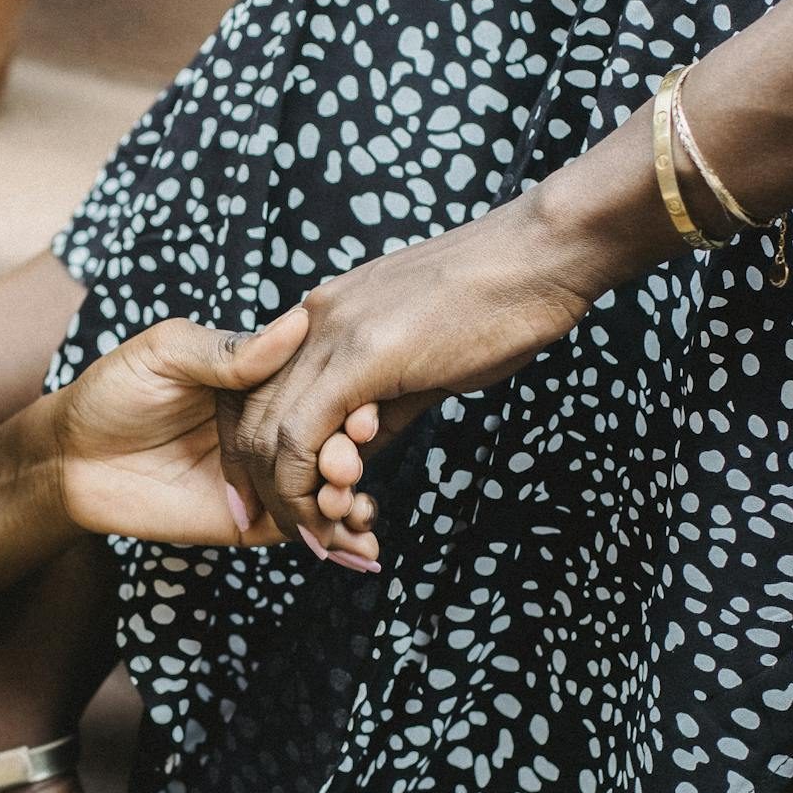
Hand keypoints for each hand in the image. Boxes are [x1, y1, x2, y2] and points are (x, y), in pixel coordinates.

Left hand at [48, 310, 378, 552]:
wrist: (71, 460)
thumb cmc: (112, 392)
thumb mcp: (167, 353)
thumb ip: (229, 350)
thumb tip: (298, 323)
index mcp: (259, 380)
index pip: (321, 389)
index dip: (349, 403)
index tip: (365, 416)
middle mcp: (269, 428)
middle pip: (332, 444)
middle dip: (351, 458)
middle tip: (348, 465)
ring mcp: (264, 476)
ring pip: (325, 491)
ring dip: (353, 501)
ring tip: (356, 508)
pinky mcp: (252, 521)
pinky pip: (301, 531)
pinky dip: (338, 542)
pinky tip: (361, 549)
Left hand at [218, 193, 594, 560]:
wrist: (540, 255)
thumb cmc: (497, 305)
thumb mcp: (420, 363)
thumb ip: (378, 408)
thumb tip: (354, 455)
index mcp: (322, 317)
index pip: (259, 395)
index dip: (257, 456)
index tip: (277, 502)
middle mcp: (311, 321)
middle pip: (252, 418)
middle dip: (264, 488)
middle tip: (296, 535)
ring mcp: (331, 334)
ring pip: (270, 433)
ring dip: (289, 499)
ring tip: (318, 538)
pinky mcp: (361, 355)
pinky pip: (304, 433)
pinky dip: (308, 486)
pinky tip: (330, 517)